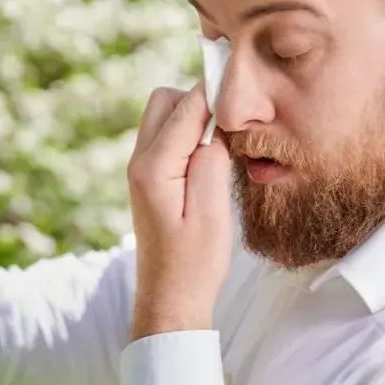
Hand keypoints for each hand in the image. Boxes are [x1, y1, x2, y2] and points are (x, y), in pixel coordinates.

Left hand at [126, 85, 233, 339]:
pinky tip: (210, 157)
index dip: (215, 92)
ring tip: (223, 142)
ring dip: (193, 117)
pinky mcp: (147, 179)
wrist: (170, 298)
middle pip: (164, 100)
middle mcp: (139, 163)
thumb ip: (211, 161)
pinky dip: (187, 134)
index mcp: (154, 168)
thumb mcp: (212, 212)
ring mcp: (139, 170)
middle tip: (232, 122)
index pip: (185, 107)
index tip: (245, 86)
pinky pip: (165, 137)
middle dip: (198, 100)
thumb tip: (215, 122)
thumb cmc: (195, 263)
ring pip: (163, 115)